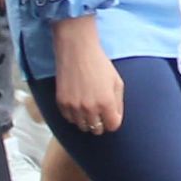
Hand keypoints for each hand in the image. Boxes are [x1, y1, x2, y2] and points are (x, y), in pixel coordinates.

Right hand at [53, 17, 122, 135]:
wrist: (77, 51)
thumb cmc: (99, 64)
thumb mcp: (116, 81)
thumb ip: (118, 103)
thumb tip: (115, 119)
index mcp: (106, 102)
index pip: (112, 126)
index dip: (113, 120)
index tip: (110, 114)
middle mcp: (90, 108)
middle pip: (97, 129)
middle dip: (101, 122)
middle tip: (99, 111)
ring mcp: (74, 106)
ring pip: (82, 126)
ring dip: (87, 120)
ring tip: (88, 107)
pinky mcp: (62, 103)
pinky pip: (69, 119)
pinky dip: (74, 115)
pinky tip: (77, 104)